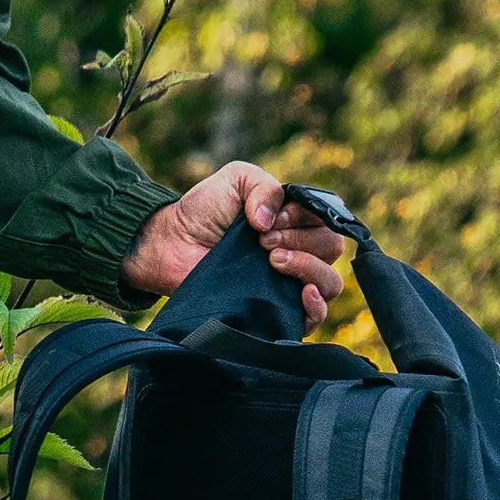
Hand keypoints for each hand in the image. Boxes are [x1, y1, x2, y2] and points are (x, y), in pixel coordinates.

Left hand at [120, 161, 346, 331]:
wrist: (170, 245)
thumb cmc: (203, 211)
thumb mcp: (236, 179)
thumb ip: (264, 185)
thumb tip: (272, 220)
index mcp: (296, 221)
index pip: (326, 222)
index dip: (303, 218)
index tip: (268, 219)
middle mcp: (300, 251)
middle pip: (330, 250)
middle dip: (299, 241)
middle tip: (262, 240)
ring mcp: (288, 283)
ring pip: (328, 283)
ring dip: (307, 268)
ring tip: (271, 260)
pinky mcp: (275, 311)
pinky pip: (314, 319)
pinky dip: (316, 307)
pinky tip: (302, 293)